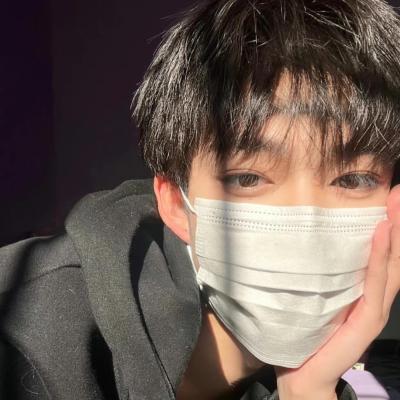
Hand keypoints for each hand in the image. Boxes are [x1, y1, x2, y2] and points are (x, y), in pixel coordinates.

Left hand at [274, 184, 399, 399]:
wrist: (303, 375)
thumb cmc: (305, 334)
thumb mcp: (310, 296)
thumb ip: (315, 276)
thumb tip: (297, 245)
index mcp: (360, 289)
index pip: (378, 253)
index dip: (387, 225)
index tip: (384, 195)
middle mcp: (371, 295)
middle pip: (390, 253)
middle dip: (397, 220)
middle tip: (398, 188)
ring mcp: (372, 307)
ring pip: (389, 263)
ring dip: (395, 230)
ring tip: (396, 201)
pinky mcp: (366, 319)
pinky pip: (374, 283)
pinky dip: (379, 256)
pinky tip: (381, 231)